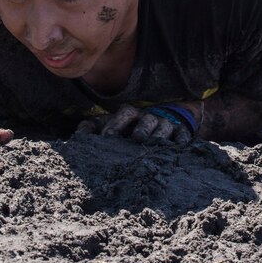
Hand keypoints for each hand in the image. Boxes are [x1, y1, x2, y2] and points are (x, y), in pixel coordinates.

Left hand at [76, 104, 192, 143]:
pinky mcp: (182, 132)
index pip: (124, 115)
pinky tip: (178, 148)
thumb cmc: (133, 125)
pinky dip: (181, 141)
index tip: (107, 138)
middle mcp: (149, 117)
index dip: (116, 125)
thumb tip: (79, 134)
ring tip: (154, 145)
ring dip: (159, 136)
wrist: (167, 117)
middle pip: (146, 120)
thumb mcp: (114, 124)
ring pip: (164, 128)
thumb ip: (95, 127)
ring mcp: (166, 124)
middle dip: (141, 128)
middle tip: (136, 139)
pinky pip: (183, 135)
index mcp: (132, 114)